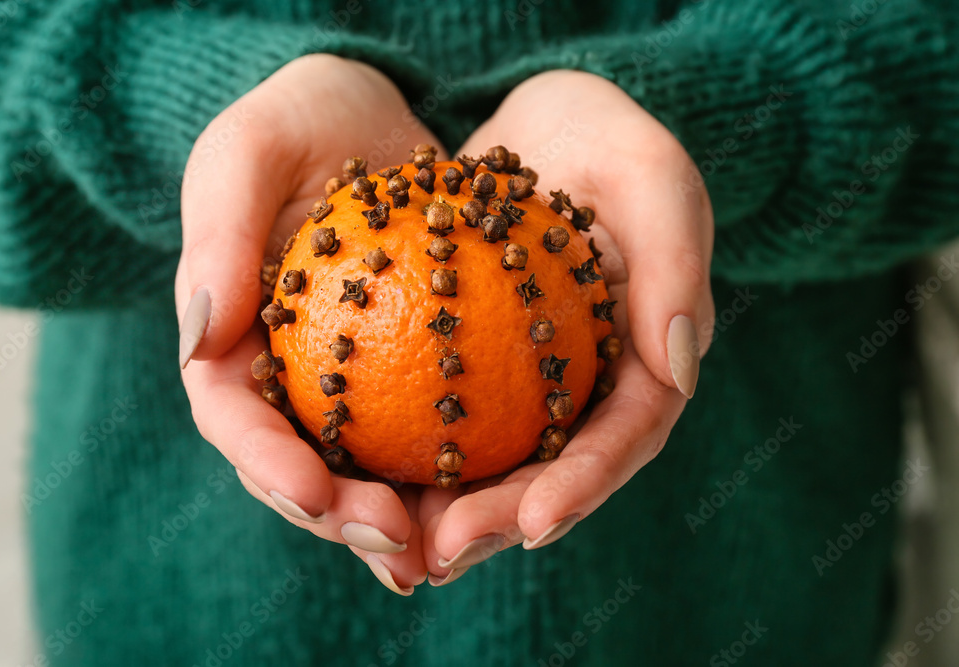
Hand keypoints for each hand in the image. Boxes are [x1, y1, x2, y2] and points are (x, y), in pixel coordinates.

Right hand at [175, 55, 444, 594]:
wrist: (367, 112)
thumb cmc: (295, 119)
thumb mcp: (246, 150)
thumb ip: (217, 234)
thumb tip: (199, 340)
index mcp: (226, 340)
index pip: (232, 419)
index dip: (267, 466)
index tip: (315, 491)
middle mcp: (282, 375)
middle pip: (299, 466)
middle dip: (341, 516)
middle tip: (400, 543)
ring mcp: (345, 381)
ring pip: (364, 468)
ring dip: (402, 519)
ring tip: (449, 549)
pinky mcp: (408, 369)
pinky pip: (429, 428)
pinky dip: (454, 470)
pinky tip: (496, 495)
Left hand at [418, 70, 715, 583]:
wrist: (540, 123)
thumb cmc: (603, 136)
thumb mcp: (649, 174)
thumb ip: (676, 260)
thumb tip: (680, 367)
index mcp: (648, 358)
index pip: (627, 437)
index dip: (584, 486)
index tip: (534, 524)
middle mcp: (594, 384)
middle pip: (555, 472)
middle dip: (504, 522)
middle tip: (443, 553)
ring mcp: (536, 381)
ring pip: (499, 463)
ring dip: (453, 512)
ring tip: (398, 545)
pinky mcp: (479, 365)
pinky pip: (447, 417)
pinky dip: (413, 454)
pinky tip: (361, 476)